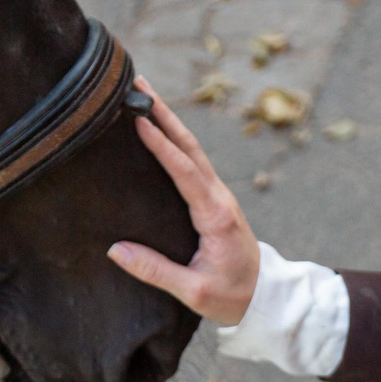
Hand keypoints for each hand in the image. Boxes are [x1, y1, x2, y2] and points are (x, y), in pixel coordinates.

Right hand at [108, 81, 259, 326]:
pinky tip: (159, 129)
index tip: (139, 120)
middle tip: (140, 85)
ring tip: (145, 96)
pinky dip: (175, 139)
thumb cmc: (232, 296)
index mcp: (215, 216)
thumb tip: (115, 250)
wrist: (265, 296)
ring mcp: (219, 195)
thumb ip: (155, 271)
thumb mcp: (194, 292)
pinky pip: (193, 162)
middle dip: (165, 114)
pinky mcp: (215, 199)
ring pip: (192, 149)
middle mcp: (219, 197)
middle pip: (190, 147)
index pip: (184, 171)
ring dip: (170, 121)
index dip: (161, 144)